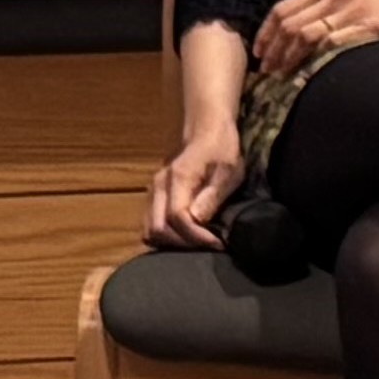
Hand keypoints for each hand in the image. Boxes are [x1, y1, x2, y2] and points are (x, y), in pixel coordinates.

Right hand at [145, 130, 244, 249]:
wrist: (205, 131)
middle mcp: (158, 186)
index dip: (196, 236)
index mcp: (177, 179)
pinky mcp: (154, 197)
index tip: (218, 243)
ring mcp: (153, 192)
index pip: (176, 218)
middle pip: (157, 229)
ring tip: (197, 243)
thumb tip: (196, 219)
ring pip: (149, 230)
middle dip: (183, 244)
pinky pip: (151, 225)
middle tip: (208, 246)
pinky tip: (187, 236)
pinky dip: (166, 237)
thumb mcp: (229, 171)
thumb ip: (212, 195)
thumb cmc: (221, 149)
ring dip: (172, 243)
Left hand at [250, 0, 378, 80]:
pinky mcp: (368, 26)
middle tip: (265, 70)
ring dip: (287, 58)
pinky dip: (314, 61)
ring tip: (279, 76)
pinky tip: (306, 75)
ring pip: (305, 35)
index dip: (266, 32)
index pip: (283, 8)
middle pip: (290, 24)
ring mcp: (351, 10)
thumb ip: (323, 10)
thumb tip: (292, 34)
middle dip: (273, 49)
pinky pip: (332, 44)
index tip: (258, 52)